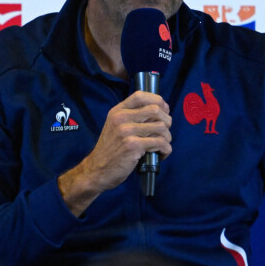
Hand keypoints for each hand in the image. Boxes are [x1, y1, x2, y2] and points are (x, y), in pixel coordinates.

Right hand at [58, 91, 171, 215]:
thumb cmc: (111, 149)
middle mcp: (121, 118)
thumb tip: (160, 109)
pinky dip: (166, 150)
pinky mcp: (133, 146)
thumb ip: (133, 116)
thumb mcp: (116, 126)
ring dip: (167, 138)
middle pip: (155, 110)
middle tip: (165, 131)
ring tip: (163, 145)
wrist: (96, 170)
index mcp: (117, 111)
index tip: (163, 110)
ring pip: (161, 127)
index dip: (157, 100)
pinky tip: (160, 154)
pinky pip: (160, 143)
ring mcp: (127, 131)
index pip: (141, 95)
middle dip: (167, 120)